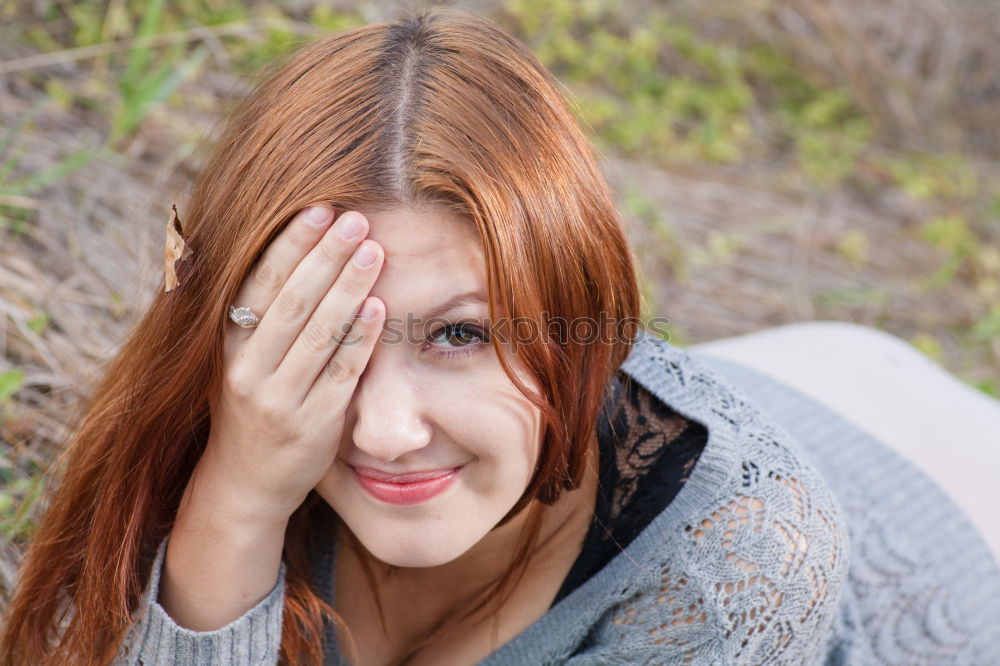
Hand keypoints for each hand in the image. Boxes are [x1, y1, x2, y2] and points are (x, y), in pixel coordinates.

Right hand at [196, 205, 383, 525]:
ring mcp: (279, 399)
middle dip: (324, 256)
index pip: (258, 284)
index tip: (319, 209)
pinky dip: (360, 339)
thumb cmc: (250, 408)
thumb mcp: (239, 360)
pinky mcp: (312, 425)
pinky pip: (340, 374)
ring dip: (347, 288)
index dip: (289, 245)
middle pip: (291, 302)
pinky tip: (379, 306)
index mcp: (229, 347)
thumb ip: (261, 316)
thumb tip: (297, 251)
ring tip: (373, 250)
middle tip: (356, 218)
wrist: (244, 484)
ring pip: (317, 334)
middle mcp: (248, 371)